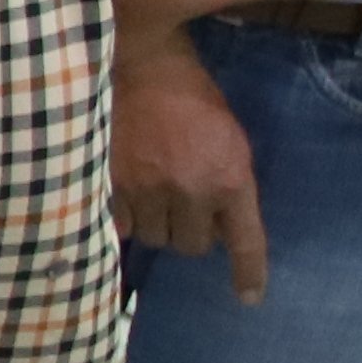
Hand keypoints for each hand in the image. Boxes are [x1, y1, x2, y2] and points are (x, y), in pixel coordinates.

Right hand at [115, 30, 268, 301]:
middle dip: (192, 230)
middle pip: (193, 246)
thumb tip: (220, 231)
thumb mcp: (228, 139)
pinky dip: (127, 215)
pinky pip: (122, 225)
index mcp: (230, 177)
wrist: (142, 64)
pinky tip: (129, 191)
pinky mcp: (112, 184)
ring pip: (156, 239)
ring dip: (158, 224)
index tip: (249, 298)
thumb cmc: (193, 99)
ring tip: (155, 193)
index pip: (245, 241)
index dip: (249, 273)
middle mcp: (191, 190)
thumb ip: (228, 184)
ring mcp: (149, 189)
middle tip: (185, 204)